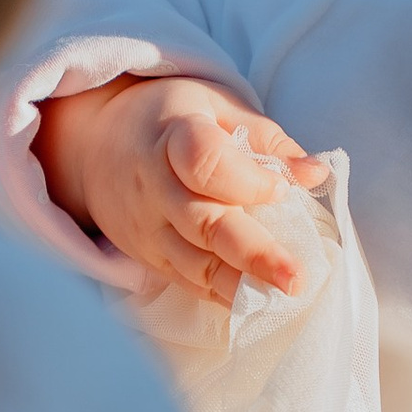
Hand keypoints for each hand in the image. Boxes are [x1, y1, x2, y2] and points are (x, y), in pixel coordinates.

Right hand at [36, 75, 329, 302]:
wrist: (94, 146)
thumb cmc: (170, 120)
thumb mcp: (216, 109)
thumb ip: (267, 141)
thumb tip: (317, 174)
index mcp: (174, 135)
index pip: (205, 162)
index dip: (247, 181)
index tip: (282, 191)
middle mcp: (154, 185)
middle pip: (204, 224)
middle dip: (254, 255)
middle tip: (297, 278)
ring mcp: (147, 226)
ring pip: (195, 263)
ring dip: (242, 286)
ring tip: (283, 299)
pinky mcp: (147, 255)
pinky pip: (187, 281)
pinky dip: (222, 295)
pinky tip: (256, 303)